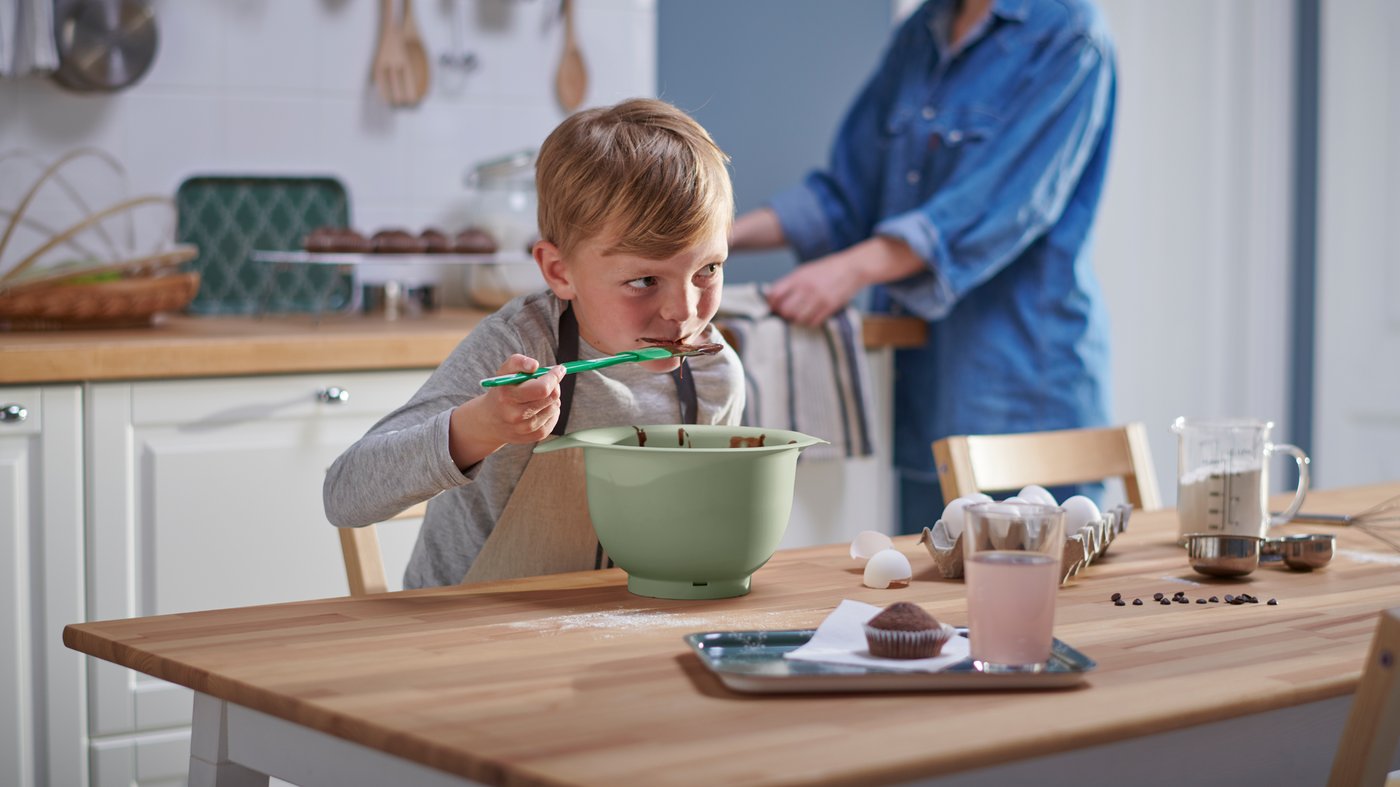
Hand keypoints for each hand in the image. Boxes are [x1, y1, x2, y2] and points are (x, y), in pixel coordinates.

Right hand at [449, 356, 565, 467]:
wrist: (490, 421)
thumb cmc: (501, 391)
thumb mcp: (504, 373)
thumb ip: (518, 362)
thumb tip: (534, 365)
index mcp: (507, 396)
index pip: (542, 388)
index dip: (554, 377)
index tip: (559, 369)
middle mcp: (516, 415)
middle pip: (552, 397)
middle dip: (554, 385)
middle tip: (549, 380)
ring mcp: (526, 428)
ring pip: (555, 407)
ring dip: (552, 398)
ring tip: (538, 396)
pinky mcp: (534, 436)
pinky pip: (554, 418)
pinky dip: (551, 410)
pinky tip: (540, 407)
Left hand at [766, 236, 926, 327]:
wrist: (853, 267)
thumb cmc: (828, 269)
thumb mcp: (806, 270)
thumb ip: (791, 283)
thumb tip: (774, 297)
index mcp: (798, 277)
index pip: (774, 294)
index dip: (772, 303)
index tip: (774, 306)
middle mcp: (806, 287)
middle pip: (784, 309)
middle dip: (783, 314)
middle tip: (786, 314)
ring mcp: (818, 298)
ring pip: (797, 318)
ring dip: (795, 320)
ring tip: (799, 316)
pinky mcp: (830, 307)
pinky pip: (812, 322)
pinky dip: (809, 322)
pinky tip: (811, 317)